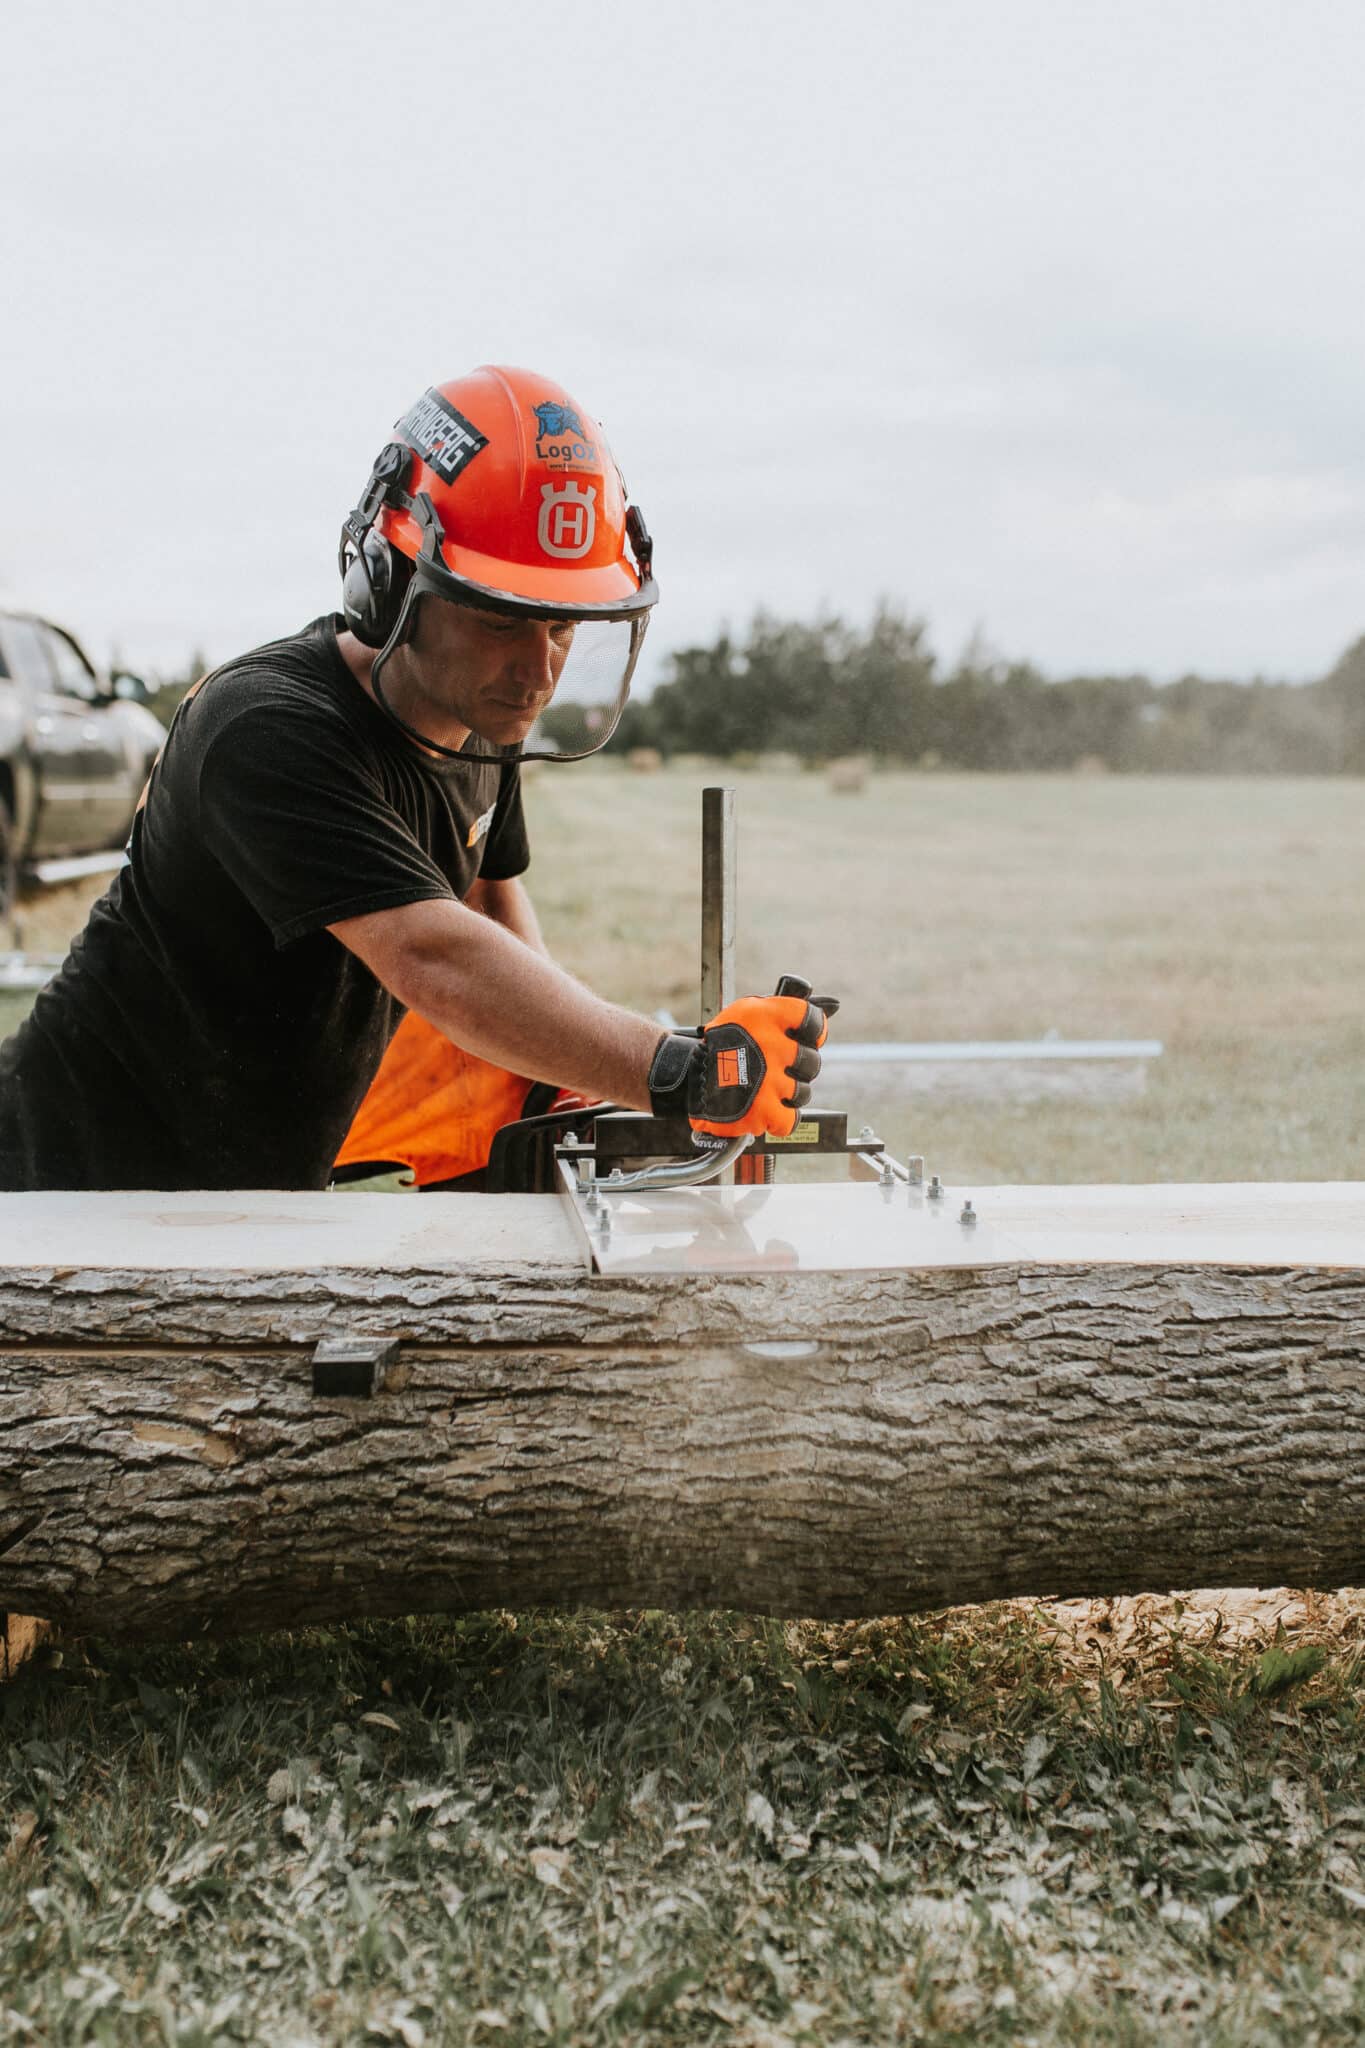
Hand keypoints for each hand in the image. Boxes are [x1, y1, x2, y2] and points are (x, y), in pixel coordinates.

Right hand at [648, 977, 837, 1147]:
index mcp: (767, 1016)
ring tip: (765, 1087)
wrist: (689, 1076)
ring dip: (788, 1092)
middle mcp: (771, 1046)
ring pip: (803, 1092)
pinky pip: (790, 1119)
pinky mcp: (763, 1110)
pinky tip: (767, 1107)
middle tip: (776, 1067)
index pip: (815, 1021)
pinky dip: (780, 1118)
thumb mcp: (750, 1013)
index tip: (803, 1037)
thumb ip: (789, 1009)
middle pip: (812, 1061)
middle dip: (799, 1066)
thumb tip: (833, 1005)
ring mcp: (769, 1080)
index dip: (813, 1032)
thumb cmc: (724, 1045)